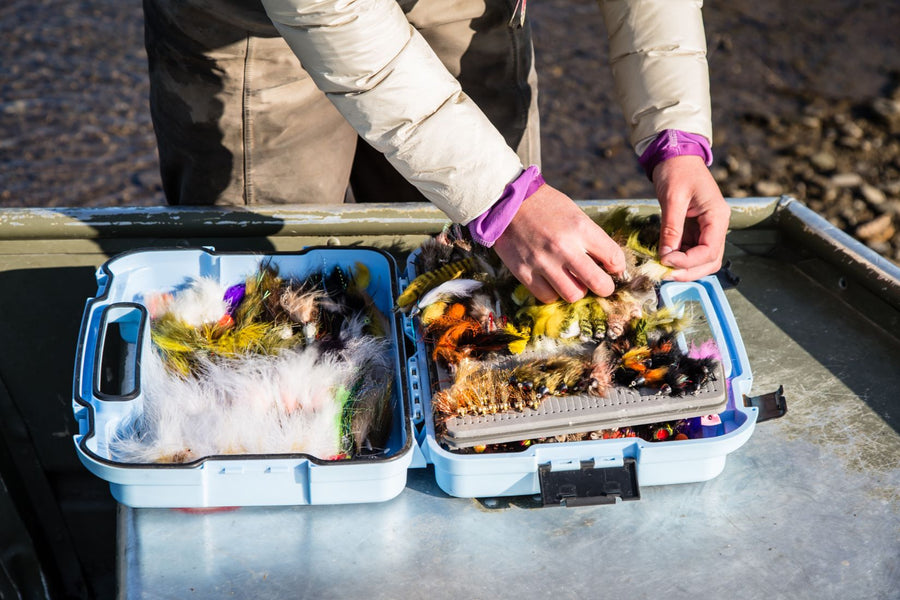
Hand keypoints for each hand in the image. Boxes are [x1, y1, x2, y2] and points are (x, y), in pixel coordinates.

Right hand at [493, 184, 625, 302]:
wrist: (507, 202)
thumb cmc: (545, 206)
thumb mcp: (575, 214)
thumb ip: (590, 238)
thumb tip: (606, 264)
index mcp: (580, 228)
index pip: (614, 258)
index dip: (617, 267)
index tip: (612, 268)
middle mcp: (564, 247)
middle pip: (598, 284)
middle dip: (605, 287)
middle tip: (601, 285)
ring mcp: (543, 262)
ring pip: (573, 295)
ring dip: (576, 290)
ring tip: (572, 280)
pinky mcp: (524, 272)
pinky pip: (547, 296)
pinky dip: (553, 292)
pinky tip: (552, 281)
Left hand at [652, 155, 729, 280]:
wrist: (676, 155)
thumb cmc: (676, 170)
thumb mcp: (672, 199)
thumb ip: (671, 229)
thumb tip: (666, 256)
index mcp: (717, 216)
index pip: (709, 251)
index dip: (688, 262)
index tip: (665, 262)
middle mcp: (717, 225)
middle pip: (711, 261)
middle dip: (689, 271)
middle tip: (664, 274)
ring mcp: (708, 228)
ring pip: (703, 259)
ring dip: (684, 268)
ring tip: (662, 269)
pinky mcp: (696, 229)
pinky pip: (692, 251)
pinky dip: (679, 258)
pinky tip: (664, 258)